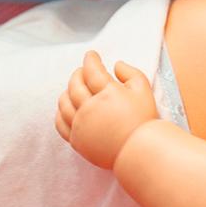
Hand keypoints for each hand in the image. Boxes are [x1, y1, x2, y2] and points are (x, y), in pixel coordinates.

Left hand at [56, 51, 158, 168]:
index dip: (90, 59)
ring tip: (74, 88)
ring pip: (64, 103)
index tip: (91, 55)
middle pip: (75, 84)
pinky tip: (67, 108)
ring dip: (67, 91)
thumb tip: (115, 65)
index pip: (92, 70)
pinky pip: (61, 123)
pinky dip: (61, 112)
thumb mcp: (143, 90)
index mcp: (108, 93)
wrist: (139, 151)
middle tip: (83, 71)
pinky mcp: (77, 140)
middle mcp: (90, 108)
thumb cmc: (144, 120)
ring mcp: (81, 125)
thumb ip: (130, 72)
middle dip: (78, 73)